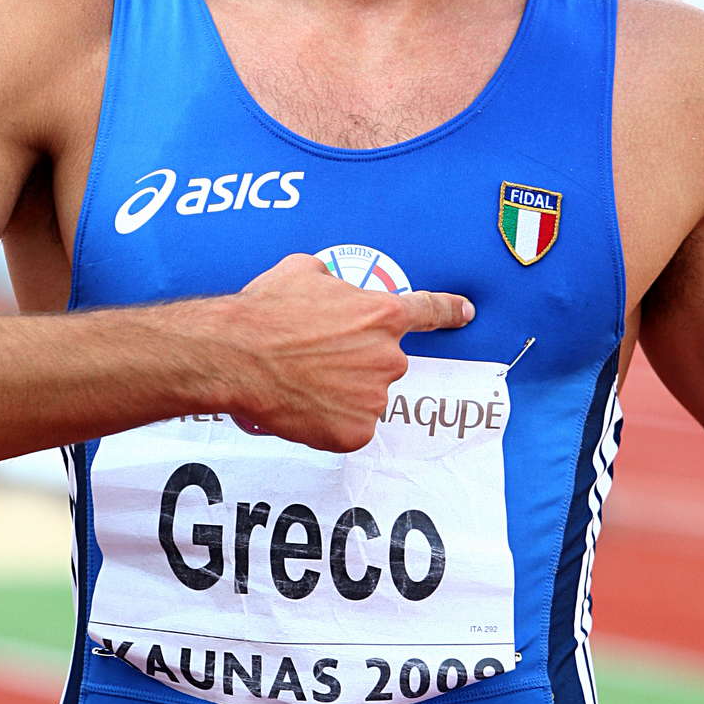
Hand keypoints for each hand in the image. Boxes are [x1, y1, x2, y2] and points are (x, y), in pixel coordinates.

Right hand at [222, 253, 473, 453]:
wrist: (238, 355)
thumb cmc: (266, 310)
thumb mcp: (302, 272)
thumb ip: (333, 282)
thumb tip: (330, 286)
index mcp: (382, 315)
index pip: (428, 311)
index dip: (448, 311)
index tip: (466, 313)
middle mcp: (388, 357)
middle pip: (383, 362)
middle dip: (356, 361)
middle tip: (315, 358)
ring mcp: (374, 398)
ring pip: (364, 396)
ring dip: (341, 392)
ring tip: (302, 380)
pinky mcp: (354, 432)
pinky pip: (347, 428)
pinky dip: (327, 422)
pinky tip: (302, 406)